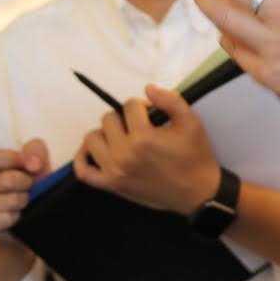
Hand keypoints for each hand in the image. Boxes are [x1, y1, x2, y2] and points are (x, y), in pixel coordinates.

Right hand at [0, 139, 48, 241]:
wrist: (22, 217)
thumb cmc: (25, 183)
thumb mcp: (34, 161)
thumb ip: (35, 151)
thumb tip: (34, 163)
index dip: (13, 159)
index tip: (34, 165)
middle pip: (7, 180)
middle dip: (26, 183)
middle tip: (29, 186)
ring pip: (11, 201)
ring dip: (23, 201)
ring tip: (21, 201)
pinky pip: (7, 218)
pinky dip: (17, 217)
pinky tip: (14, 215)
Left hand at [74, 84, 221, 214]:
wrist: (197, 192)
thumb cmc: (194, 156)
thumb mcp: (191, 123)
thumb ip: (170, 100)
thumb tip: (147, 88)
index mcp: (144, 137)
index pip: (130, 106)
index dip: (142, 106)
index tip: (151, 113)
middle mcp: (124, 154)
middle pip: (108, 119)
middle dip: (124, 117)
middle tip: (139, 126)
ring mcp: (114, 171)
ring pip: (92, 139)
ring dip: (105, 134)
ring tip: (121, 137)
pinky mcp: (110, 185)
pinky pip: (83, 170)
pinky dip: (83, 158)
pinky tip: (94, 150)